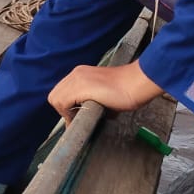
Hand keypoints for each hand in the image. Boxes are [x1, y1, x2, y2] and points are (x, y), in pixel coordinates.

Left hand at [47, 61, 162, 122]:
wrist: (138, 83)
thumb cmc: (128, 89)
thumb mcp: (104, 93)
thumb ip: (93, 101)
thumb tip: (90, 115)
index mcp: (81, 73)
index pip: (61, 92)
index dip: (65, 107)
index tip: (75, 117)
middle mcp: (77, 73)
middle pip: (55, 95)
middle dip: (62, 111)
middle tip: (75, 120)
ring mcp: (78, 79)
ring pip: (56, 99)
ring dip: (64, 113)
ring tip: (77, 120)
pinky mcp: (82, 87)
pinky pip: (63, 102)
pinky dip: (68, 114)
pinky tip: (80, 118)